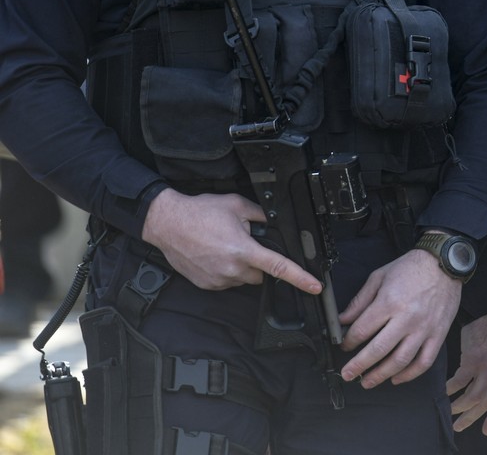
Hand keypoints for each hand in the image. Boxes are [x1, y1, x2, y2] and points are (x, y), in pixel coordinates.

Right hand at [141, 190, 322, 292]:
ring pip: (244, 279)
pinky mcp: (206, 285)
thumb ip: (262, 215)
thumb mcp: (237, 205)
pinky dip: (227, 271)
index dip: (300, 278)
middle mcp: (231, 269)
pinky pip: (227, 281)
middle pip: (261, 275)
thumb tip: (276, 223)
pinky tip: (215, 254)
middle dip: (259, 262)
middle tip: (244, 243)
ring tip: (225, 246)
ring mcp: (217, 279)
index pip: (278, 267)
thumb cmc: (199, 212)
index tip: (315, 286)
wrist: (166, 223)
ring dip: (242, 266)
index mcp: (243, 250)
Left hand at [338, 249, 461, 387]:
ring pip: (400, 361)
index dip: (348, 342)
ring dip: (381, 375)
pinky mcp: (438, 334)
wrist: (445, 262)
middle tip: (348, 374)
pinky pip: (424, 362)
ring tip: (368, 381)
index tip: (345, 345)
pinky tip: (397, 378)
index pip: (361, 331)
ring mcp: (424, 328)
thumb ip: (360, 301)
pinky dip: (409, 375)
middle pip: (377, 351)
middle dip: (358, 366)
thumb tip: (342, 320)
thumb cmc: (412, 268)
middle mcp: (406, 318)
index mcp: (389, 302)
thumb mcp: (379, 277)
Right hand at [447, 305, 486, 435]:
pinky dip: (451, 389)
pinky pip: (459, 382)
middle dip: (472, 418)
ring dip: (459, 408)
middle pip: (486, 404)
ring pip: (472, 398)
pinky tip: (445, 392)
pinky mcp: (472, 360)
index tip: (486, 430)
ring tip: (450, 412)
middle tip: (459, 427)